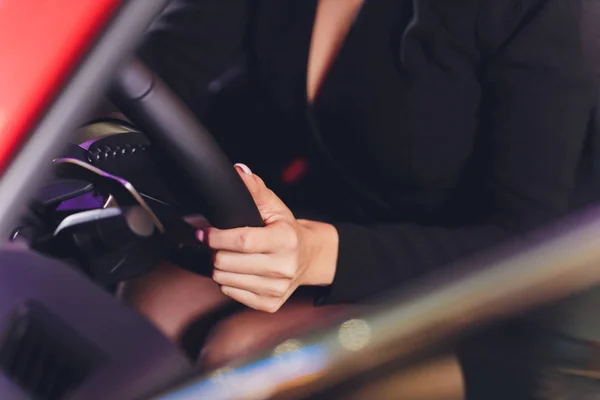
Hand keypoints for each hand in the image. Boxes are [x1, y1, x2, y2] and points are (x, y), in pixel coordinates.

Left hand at [199, 163, 337, 312]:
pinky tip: (239, 270)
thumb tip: (238, 171)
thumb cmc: (286, 230)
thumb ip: (254, 188)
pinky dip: (228, 280)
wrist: (308, 257)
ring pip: (224, 279)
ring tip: (230, 255)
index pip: (242, 241)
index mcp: (286, 240)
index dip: (217, 237)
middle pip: (227, 263)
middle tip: (220, 243)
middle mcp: (284, 267)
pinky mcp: (269, 304)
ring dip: (220, 266)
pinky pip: (231, 292)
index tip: (206, 232)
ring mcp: (277, 289)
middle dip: (216, 250)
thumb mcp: (274, 206)